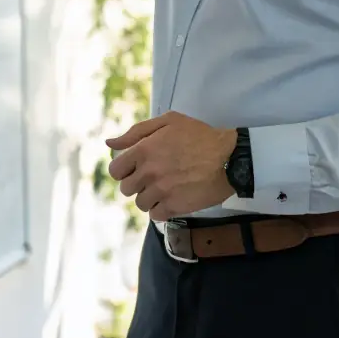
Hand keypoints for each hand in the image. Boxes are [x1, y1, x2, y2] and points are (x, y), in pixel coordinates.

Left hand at [106, 113, 236, 222]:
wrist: (228, 158)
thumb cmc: (199, 136)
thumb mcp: (168, 122)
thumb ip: (136, 132)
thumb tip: (110, 143)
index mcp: (144, 150)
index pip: (115, 170)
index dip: (124, 170)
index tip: (135, 169)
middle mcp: (148, 172)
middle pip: (126, 189)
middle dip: (137, 183)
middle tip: (152, 177)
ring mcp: (161, 191)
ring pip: (140, 203)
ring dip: (149, 197)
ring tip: (164, 188)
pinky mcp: (174, 207)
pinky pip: (155, 215)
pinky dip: (161, 209)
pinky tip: (172, 198)